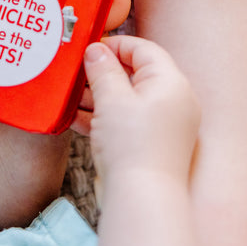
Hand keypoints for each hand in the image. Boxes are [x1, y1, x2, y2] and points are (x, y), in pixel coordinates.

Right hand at [76, 35, 199, 184]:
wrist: (142, 200)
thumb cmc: (132, 145)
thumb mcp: (111, 99)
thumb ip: (102, 70)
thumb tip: (96, 50)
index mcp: (171, 82)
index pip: (143, 50)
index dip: (115, 45)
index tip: (90, 48)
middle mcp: (174, 101)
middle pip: (135, 74)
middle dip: (103, 73)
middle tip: (78, 73)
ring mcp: (165, 125)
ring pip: (129, 99)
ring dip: (99, 96)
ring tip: (72, 97)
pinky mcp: (153, 144)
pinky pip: (128, 121)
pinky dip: (105, 117)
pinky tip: (77, 119)